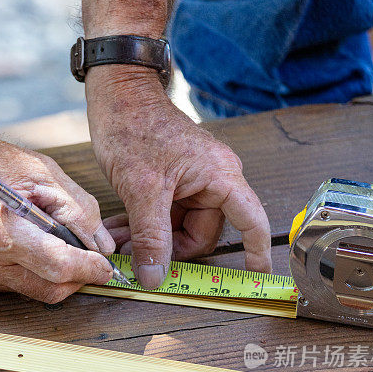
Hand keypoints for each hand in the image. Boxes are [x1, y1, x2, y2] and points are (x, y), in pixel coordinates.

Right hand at [0, 123, 115, 302]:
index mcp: (1, 230)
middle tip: (87, 260)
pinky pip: (12, 288)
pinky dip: (27, 273)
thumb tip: (103, 247)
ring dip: (51, 274)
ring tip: (46, 242)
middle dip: (76, 278)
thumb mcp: (44, 174)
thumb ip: (80, 212)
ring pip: (33, 292)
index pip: (59, 266)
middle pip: (49, 289)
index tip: (105, 268)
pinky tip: (20, 247)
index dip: (89, 269)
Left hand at [85, 67, 271, 288]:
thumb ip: (151, 237)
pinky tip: (118, 232)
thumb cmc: (134, 127)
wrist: (116, 93)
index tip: (254, 278)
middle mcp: (212, 181)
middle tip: (134, 258)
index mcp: (221, 177)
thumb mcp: (142, 190)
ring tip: (117, 244)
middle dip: (168, 251)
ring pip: (177, 230)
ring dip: (148, 241)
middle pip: (202, 236)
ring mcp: (190, 184)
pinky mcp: (170, 185)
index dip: (256, 252)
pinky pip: (162, 218)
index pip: (252, 221)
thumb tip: (156, 278)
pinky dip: (141, 228)